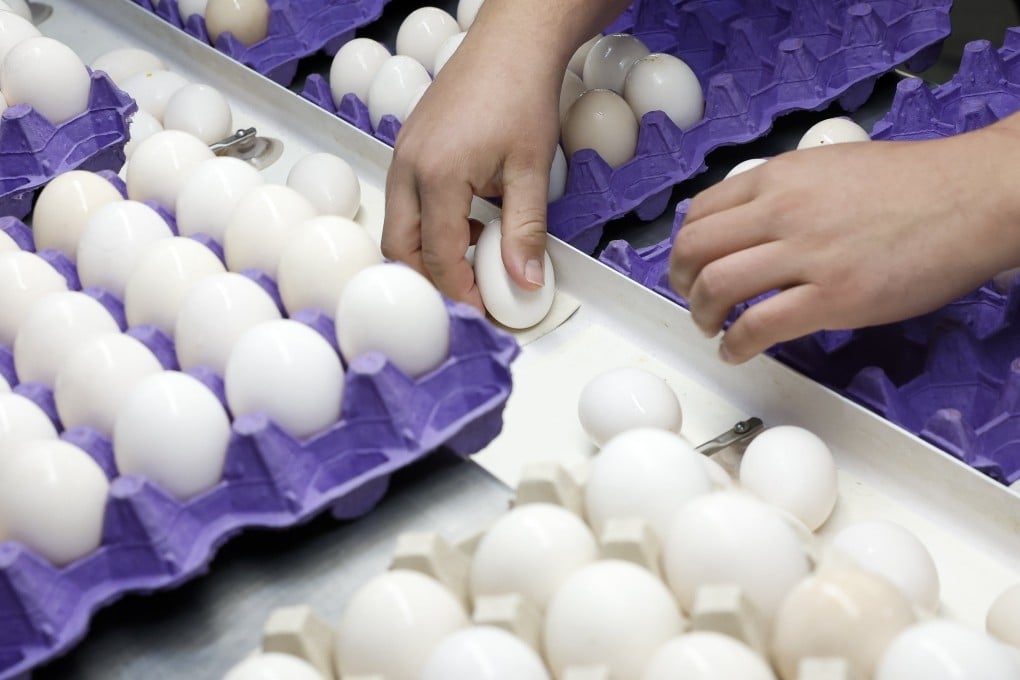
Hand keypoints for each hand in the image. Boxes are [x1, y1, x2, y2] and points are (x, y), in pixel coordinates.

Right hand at [381, 21, 561, 309]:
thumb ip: (525, 231)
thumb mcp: (530, 170)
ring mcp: (403, 155)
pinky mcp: (408, 147)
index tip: (483, 311)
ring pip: (398, 226)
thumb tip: (525, 282)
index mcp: (437, 176)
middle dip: (430, 280)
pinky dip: (427, 226)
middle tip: (467, 297)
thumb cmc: (521, 94)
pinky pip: (405, 202)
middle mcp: (408, 167)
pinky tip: (465, 225)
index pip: (439, 256)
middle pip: (400, 248)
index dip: (461, 292)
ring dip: (427, 253)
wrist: (511, 44)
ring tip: (471, 262)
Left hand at [669, 121, 1019, 363]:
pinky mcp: (833, 297)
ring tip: (712, 327)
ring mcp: (806, 254)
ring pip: (716, 286)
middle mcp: (782, 210)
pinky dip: (735, 344)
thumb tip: (751, 225)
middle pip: (695, 249)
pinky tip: (737, 350)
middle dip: (679, 281)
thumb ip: (786, 193)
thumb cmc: (915, 184)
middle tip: (690, 298)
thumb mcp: (832, 169)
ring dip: (701, 314)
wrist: (974, 195)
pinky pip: (758, 325)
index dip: (684, 246)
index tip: (690, 265)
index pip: (701, 212)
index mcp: (780, 177)